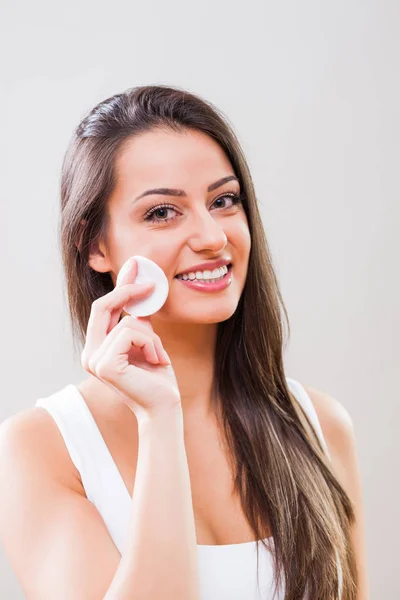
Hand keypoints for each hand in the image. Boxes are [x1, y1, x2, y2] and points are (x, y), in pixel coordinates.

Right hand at [80, 257, 180, 419]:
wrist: (164, 406)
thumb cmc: (157, 377)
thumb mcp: (147, 341)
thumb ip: (138, 319)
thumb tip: (140, 289)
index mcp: (96, 348)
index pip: (102, 308)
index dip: (119, 285)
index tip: (134, 265)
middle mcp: (90, 353)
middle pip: (103, 305)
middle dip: (128, 290)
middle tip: (151, 284)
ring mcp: (94, 360)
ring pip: (127, 322)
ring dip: (151, 336)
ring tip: (158, 355)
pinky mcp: (106, 365)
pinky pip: (131, 333)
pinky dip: (150, 342)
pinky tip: (156, 360)